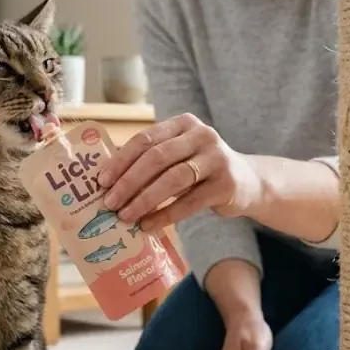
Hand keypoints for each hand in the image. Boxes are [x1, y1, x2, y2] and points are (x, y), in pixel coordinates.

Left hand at [96, 113, 261, 230]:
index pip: (146, 139)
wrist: (248, 182)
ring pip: (173, 179)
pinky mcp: (226, 184)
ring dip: (144, 200)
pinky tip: (148, 225)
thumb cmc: (200, 169)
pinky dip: (165, 215)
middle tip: (109, 202)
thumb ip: (150, 161)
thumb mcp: (178, 155)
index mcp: (183, 124)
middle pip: (157, 158)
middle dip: (129, 182)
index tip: (101, 181)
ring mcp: (216, 159)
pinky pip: (189, 202)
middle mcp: (202, 135)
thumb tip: (106, 181)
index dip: (121, 160)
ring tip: (125, 216)